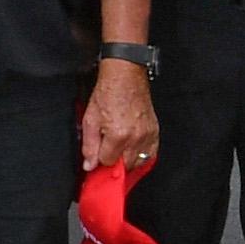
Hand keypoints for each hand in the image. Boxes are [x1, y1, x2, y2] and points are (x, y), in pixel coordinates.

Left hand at [84, 59, 159, 174]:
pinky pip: (150, 154)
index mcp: (118, 136)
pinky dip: (141, 156)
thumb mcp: (89, 120)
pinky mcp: (154, 132)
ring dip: (127, 162)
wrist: (125, 76)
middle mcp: (135, 138)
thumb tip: (89, 165)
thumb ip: (89, 146)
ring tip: (119, 152)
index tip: (97, 156)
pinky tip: (133, 151)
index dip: (99, 159)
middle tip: (107, 153)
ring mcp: (147, 135)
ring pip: (138, 163)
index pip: (107, 162)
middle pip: (124, 167)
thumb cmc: (108, 93)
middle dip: (114, 163)